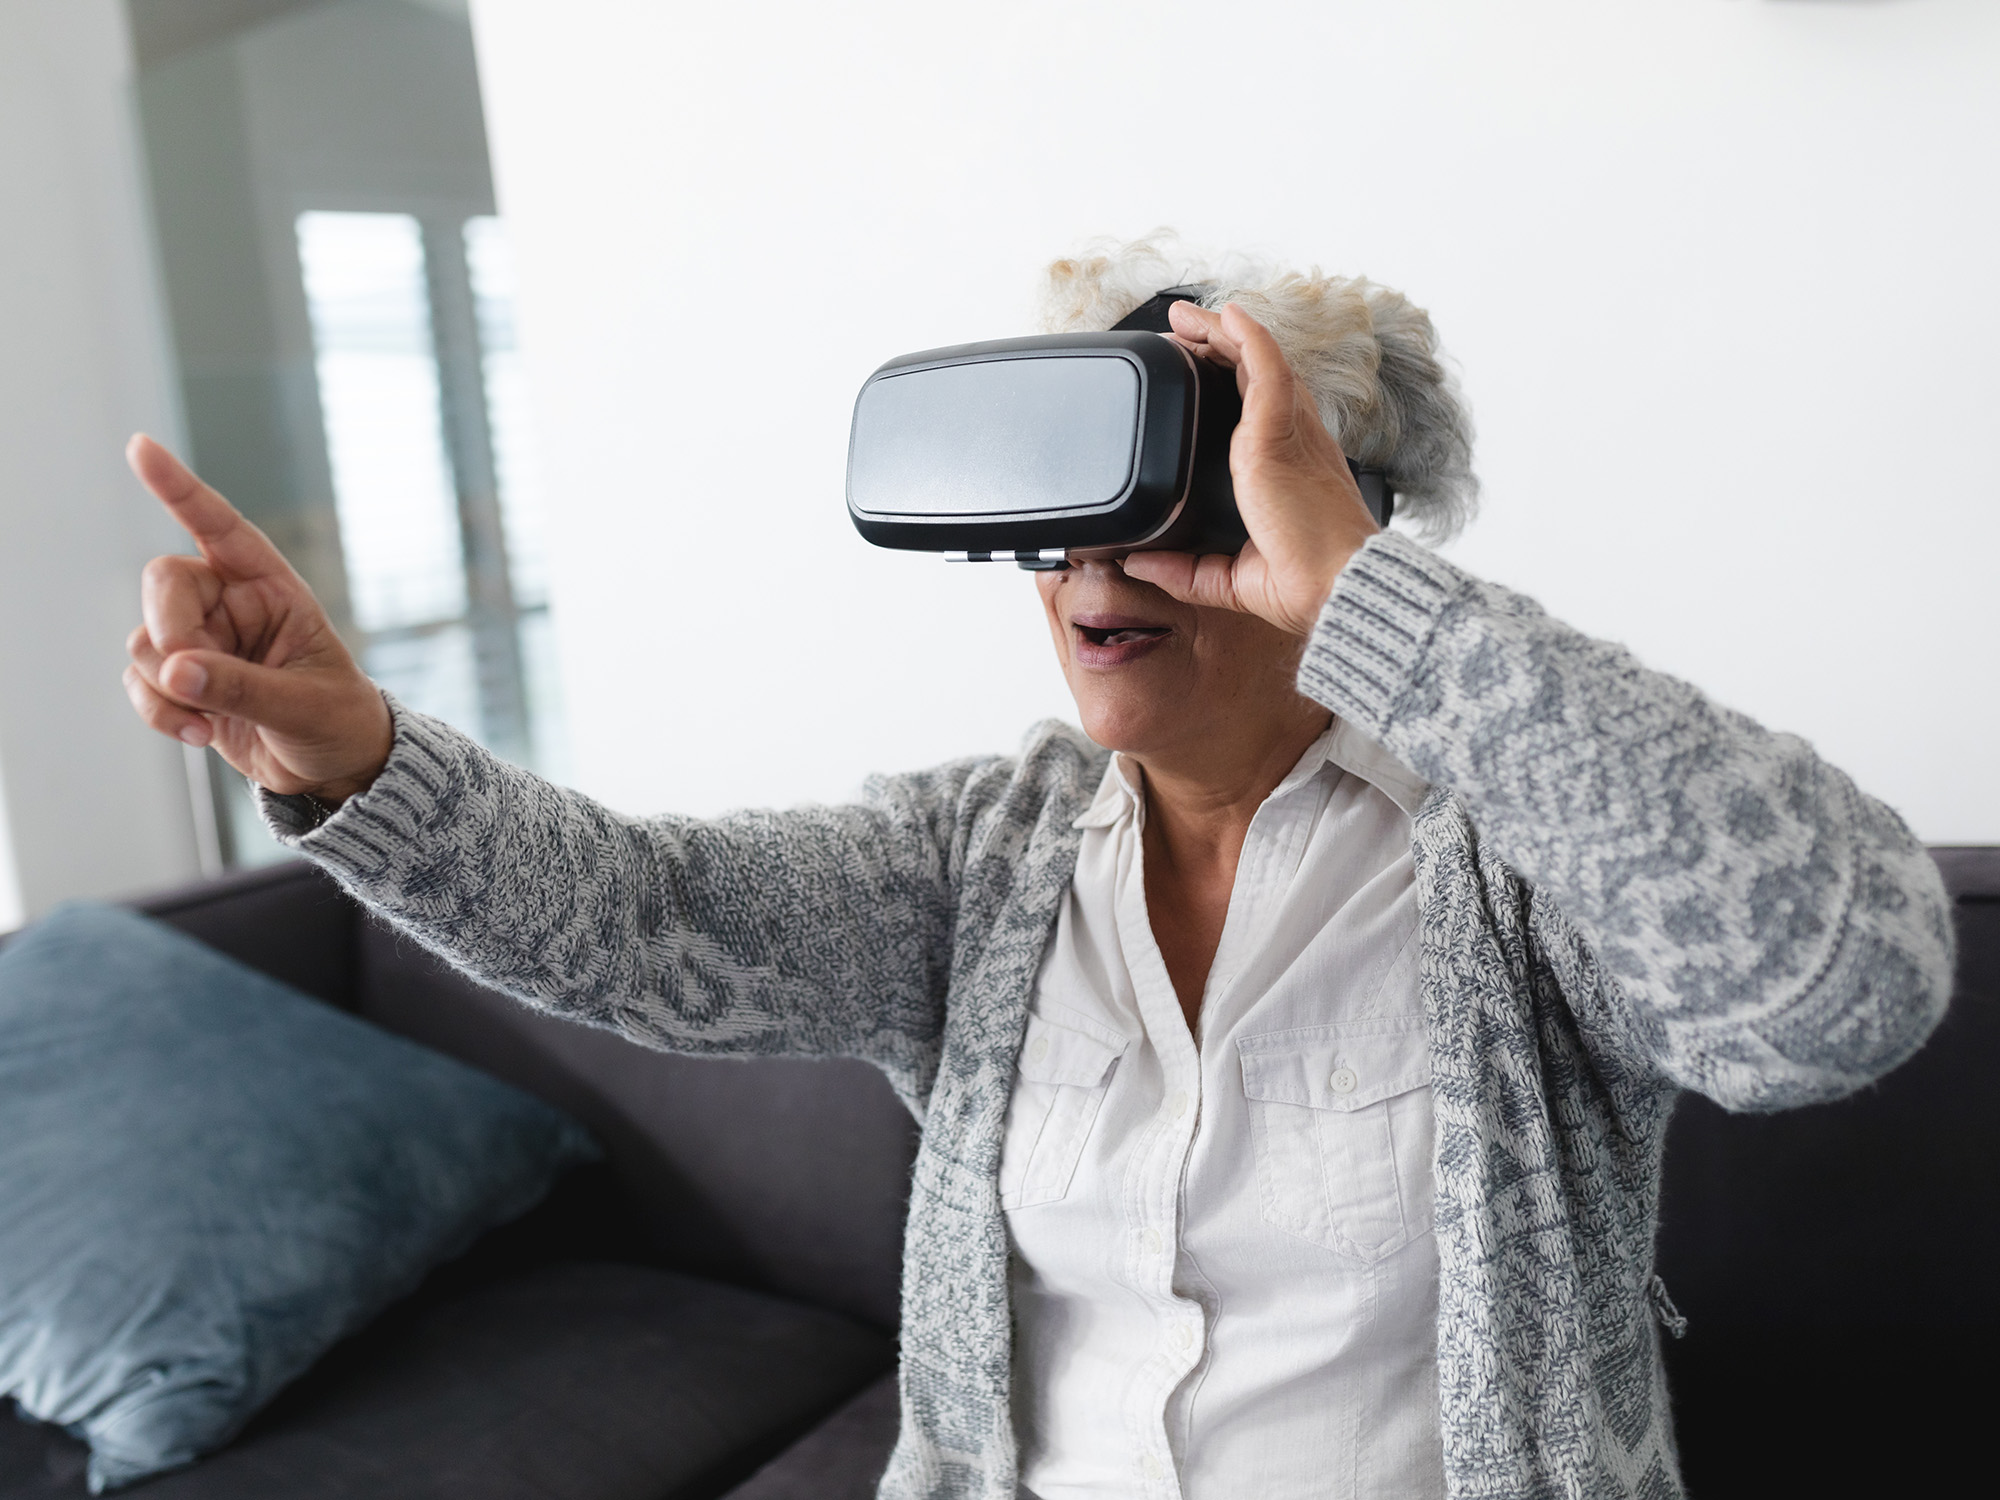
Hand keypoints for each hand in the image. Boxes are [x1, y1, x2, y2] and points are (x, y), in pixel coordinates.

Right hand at [122, 435, 391, 804]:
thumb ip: (242, 687)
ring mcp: (204, 641)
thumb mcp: (304, 706)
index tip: (141, 448)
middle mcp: (232, 605)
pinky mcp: (183, 680)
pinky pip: (142, 681)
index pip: (222, 528)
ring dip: (167, 686)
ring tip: (212, 721)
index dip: (181, 489)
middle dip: (168, 629)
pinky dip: (159, 711)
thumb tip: (176, 670)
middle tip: (187, 672)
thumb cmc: (338, 722)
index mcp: (274, 589)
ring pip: (146, 640)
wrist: (334, 769)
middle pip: (164, 583)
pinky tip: (199, 734)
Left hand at [1119, 301, 1379, 636]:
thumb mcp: (1227, 576)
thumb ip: (1183, 569)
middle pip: (1255, 376)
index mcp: (1287, 469)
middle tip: (1182, 331)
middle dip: (1220, 347)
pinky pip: (1266, 368)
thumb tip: (1140, 564)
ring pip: (1257, 362)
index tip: (1199, 370)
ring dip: (1225, 332)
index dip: (1233, 382)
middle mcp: (1294, 442)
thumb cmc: (1304, 584)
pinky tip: (1229, 315)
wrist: (1336, 587)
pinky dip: (1249, 338)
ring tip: (1187, 316)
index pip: (1260, 410)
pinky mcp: (1278, 433)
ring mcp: (1289, 433)